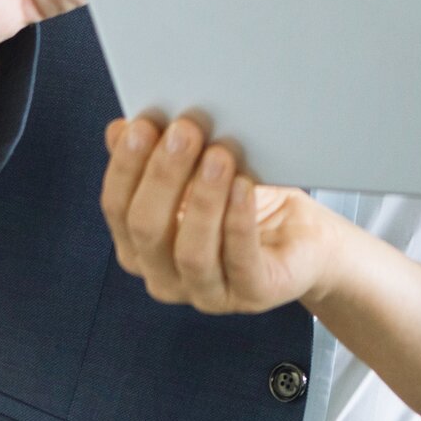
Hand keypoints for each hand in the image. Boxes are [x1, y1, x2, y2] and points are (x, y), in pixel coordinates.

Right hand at [98, 114, 342, 314]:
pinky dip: (238, 221)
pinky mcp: (252, 294)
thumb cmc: (245, 202)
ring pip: (191, 252)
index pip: (118, 209)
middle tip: (184, 132)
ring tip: (219, 155)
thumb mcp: (198, 173)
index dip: (126, 167)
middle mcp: (165, 276)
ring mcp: (207, 293)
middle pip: (147, 229)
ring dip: (203, 199)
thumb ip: (158, 155)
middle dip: (163, 176)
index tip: (143, 126)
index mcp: (141, 247)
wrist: (302, 236)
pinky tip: (244, 186)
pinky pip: (240, 261)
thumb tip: (120, 129)